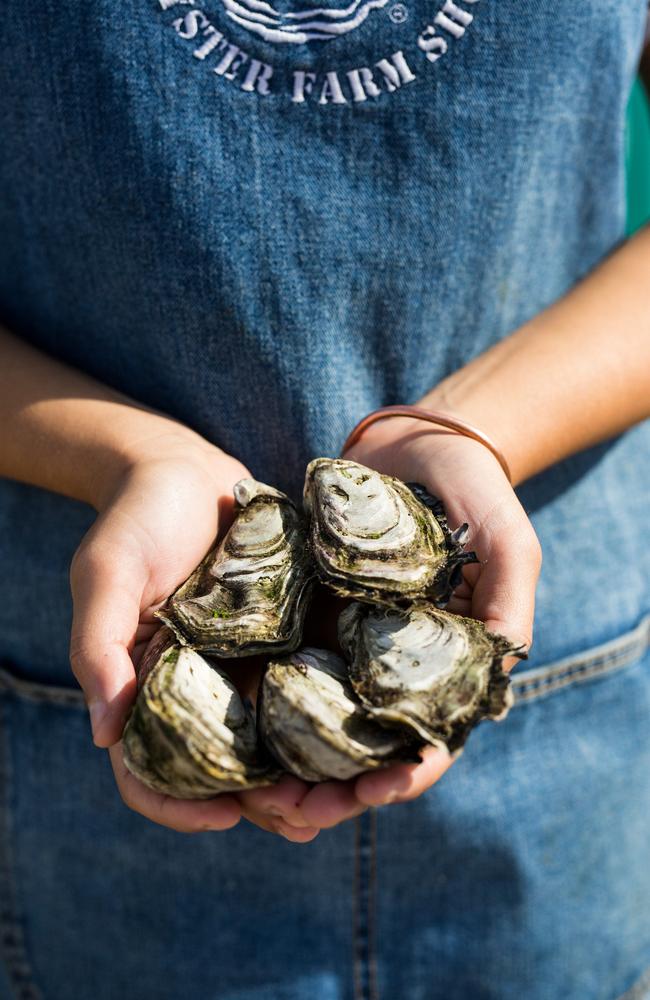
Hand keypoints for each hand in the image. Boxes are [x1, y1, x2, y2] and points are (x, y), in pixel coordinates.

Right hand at [69, 430, 319, 838]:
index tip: (222, 818)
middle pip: (225, 770)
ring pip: (275, 740)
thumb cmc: (135, 519)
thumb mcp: (107, 574)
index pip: (150, 770)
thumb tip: (105, 733)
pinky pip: (311, 684)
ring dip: (308, 772)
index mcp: (147, 689)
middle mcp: (199, 688)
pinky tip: (372, 725)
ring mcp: (244, 666)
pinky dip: (337, 712)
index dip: (178, 806)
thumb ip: (100, 647)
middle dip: (262, 802)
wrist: (184, 467)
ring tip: (347, 789)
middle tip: (306, 815)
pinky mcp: (286, 636)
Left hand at [249, 417, 540, 829]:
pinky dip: (266, 705)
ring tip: (257, 789)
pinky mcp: (313, 616)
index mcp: (449, 663)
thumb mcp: (507, 540)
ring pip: (322, 723)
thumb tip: (501, 672)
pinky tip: (236, 724)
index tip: (371, 793)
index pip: (432, 739)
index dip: (406, 774)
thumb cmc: (472, 490)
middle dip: (336, 788)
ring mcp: (352, 643)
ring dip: (294, 763)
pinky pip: (287, 668)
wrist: (412, 442)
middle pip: (369, 747)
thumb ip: (508, 602)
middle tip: (293, 811)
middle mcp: (397, 665)